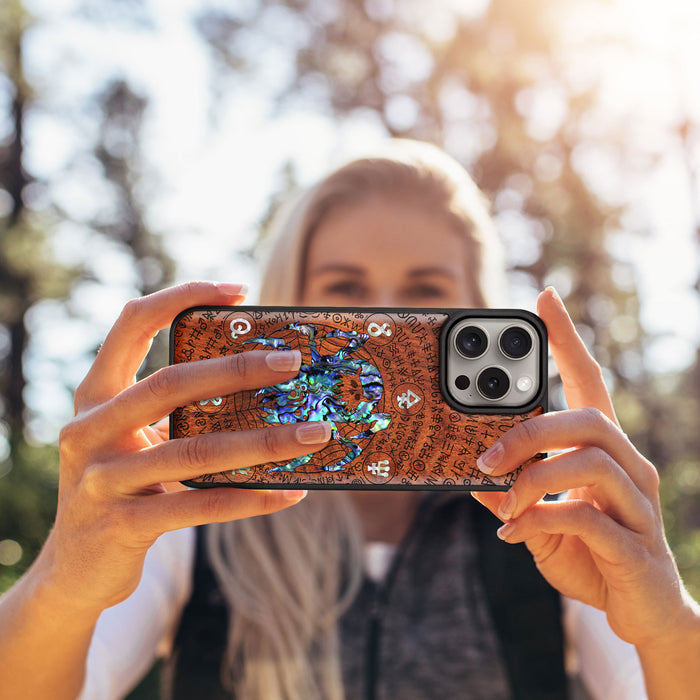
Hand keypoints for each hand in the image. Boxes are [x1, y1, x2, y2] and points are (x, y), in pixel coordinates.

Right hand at [43, 282, 330, 614]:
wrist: (74, 569)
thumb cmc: (122, 487)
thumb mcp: (134, 440)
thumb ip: (174, 412)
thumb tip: (263, 387)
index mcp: (96, 396)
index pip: (132, 324)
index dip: (181, 297)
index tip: (239, 291)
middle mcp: (90, 429)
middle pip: (171, 383)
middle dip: (238, 368)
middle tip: (294, 361)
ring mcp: (102, 479)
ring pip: (196, 450)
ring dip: (265, 442)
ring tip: (316, 434)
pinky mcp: (122, 525)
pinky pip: (201, 505)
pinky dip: (251, 498)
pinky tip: (291, 492)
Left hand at [472, 287, 694, 649]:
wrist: (641, 613)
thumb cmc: (591, 554)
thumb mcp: (539, 519)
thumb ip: (513, 495)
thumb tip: (472, 477)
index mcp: (604, 451)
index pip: (589, 381)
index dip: (568, 340)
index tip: (545, 299)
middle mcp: (629, 467)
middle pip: (588, 418)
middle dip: (530, 431)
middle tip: (485, 458)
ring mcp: (638, 505)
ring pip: (590, 461)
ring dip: (533, 478)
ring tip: (501, 500)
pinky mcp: (636, 546)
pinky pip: (587, 518)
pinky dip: (541, 519)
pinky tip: (514, 533)